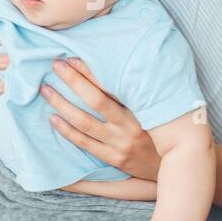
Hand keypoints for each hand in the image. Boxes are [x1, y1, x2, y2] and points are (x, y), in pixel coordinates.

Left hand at [39, 58, 161, 179]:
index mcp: (140, 107)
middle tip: (56, 66)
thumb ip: (134, 91)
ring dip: (63, 105)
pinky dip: (67, 131)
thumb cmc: (160, 129)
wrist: (175, 163)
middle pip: (95, 100)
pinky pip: (85, 143)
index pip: (111, 85)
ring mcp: (120, 143)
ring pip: (85, 122)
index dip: (90, 71)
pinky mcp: (114, 158)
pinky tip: (54, 119)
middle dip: (73, 82)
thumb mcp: (152, 107)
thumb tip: (113, 67)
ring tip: (46, 91)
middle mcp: (129, 124)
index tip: (73, 58)